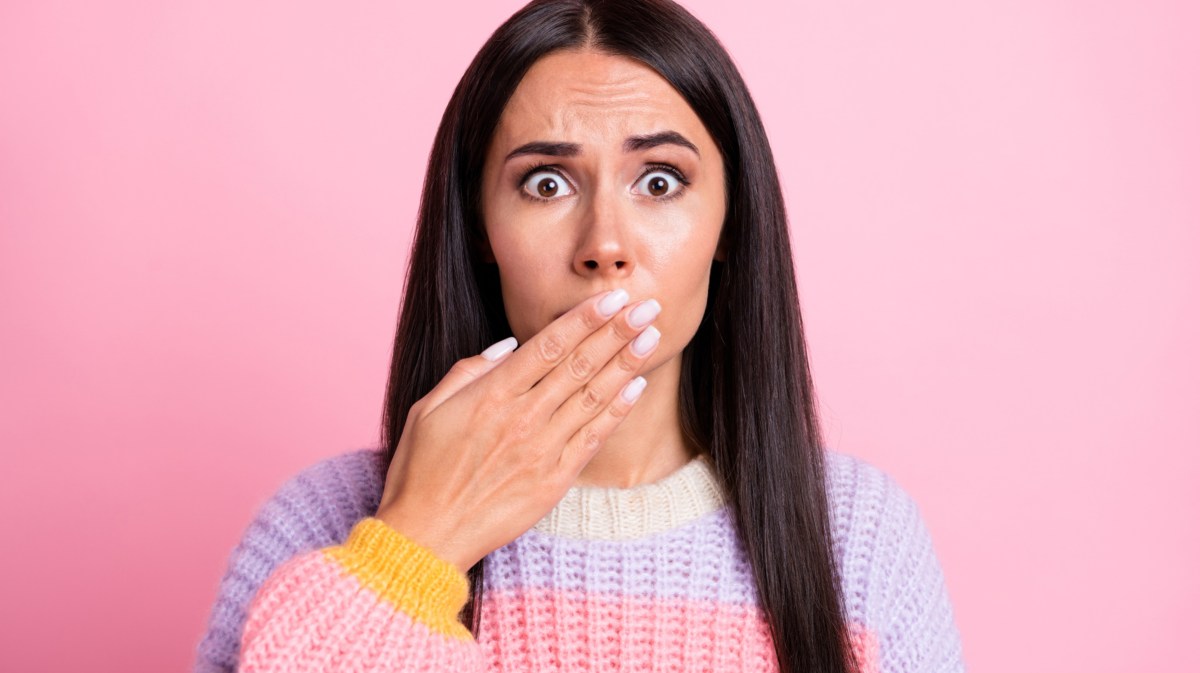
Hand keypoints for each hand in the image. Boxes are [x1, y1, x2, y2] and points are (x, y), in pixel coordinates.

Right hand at [375, 289, 661, 572]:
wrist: (426, 536)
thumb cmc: (419, 471)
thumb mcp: (426, 409)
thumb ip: (468, 371)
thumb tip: (509, 344)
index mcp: (489, 395)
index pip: (548, 345)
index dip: (584, 319)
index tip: (612, 298)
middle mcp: (521, 418)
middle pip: (579, 365)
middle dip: (617, 332)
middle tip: (648, 306)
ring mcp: (541, 450)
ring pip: (593, 397)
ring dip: (625, 364)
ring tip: (652, 336)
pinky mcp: (553, 481)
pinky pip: (593, 438)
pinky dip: (617, 410)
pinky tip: (636, 386)